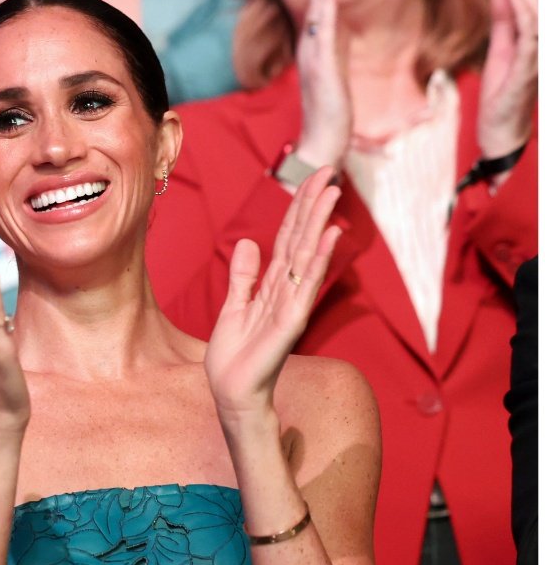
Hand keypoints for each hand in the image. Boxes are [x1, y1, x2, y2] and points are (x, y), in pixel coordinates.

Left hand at [205, 168, 342, 420]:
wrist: (232, 392)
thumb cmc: (236, 356)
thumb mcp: (233, 307)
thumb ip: (243, 277)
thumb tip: (249, 243)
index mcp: (272, 285)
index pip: (288, 238)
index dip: (298, 208)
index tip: (311, 179)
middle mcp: (287, 290)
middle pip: (301, 239)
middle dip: (312, 205)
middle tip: (328, 172)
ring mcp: (292, 304)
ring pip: (307, 255)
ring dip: (319, 223)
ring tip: (331, 192)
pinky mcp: (290, 323)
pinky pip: (304, 286)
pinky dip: (316, 260)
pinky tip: (326, 237)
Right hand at [293, 0, 354, 169]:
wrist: (322, 141)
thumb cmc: (331, 117)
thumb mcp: (336, 82)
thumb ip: (336, 62)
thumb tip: (343, 46)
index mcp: (316, 51)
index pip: (324, 11)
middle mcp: (310, 48)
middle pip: (319, 3)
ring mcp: (313, 54)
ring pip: (319, 9)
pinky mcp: (319, 63)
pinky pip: (322, 26)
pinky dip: (325, 3)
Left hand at [478, 0, 538, 159]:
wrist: (500, 129)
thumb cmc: (503, 91)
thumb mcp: (501, 47)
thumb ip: (503, 20)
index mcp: (542, 40)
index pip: (544, 2)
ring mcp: (541, 56)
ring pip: (542, 13)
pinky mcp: (529, 67)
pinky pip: (530, 33)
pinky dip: (521, 9)